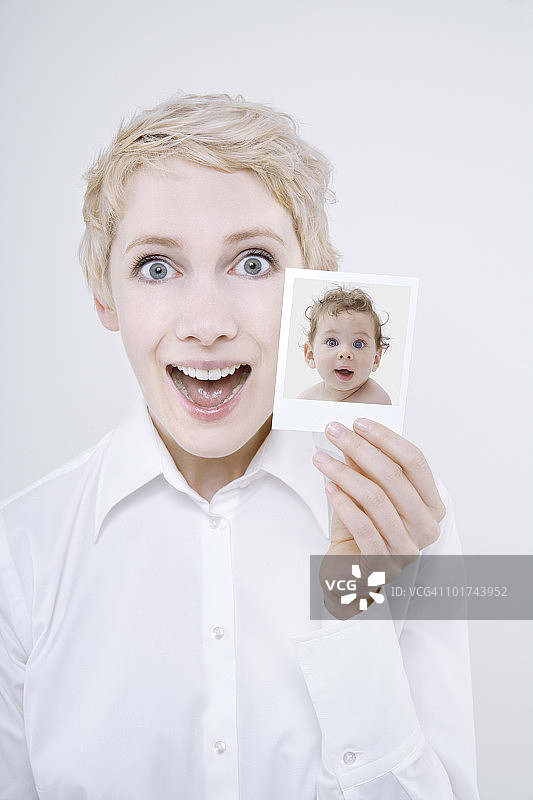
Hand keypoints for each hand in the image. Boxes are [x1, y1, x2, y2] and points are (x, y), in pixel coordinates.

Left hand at [313, 419, 445, 618]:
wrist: (352, 578)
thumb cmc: (364, 534)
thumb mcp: (368, 497)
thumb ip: (366, 470)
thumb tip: (353, 437)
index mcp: (432, 506)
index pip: (415, 462)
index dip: (387, 438)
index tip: (360, 422)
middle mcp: (426, 527)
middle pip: (394, 476)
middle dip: (360, 449)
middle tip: (334, 432)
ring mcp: (407, 547)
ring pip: (376, 498)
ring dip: (344, 472)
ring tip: (322, 459)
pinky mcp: (383, 563)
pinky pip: (363, 526)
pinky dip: (343, 503)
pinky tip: (328, 487)